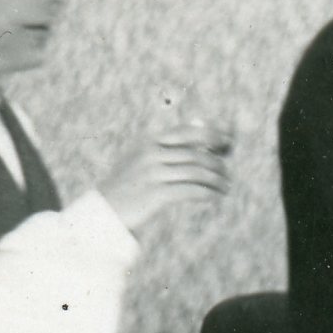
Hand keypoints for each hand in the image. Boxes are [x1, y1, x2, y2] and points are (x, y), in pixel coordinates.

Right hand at [99, 130, 231, 231]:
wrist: (103, 211)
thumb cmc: (128, 184)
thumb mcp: (143, 156)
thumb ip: (170, 141)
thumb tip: (200, 121)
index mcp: (149, 143)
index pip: (188, 132)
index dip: (213, 135)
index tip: (230, 142)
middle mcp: (151, 154)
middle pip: (197, 155)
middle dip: (218, 164)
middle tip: (227, 174)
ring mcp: (152, 174)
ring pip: (197, 173)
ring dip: (216, 181)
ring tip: (225, 187)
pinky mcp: (155, 194)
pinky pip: (191, 191)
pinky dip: (208, 193)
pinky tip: (215, 197)